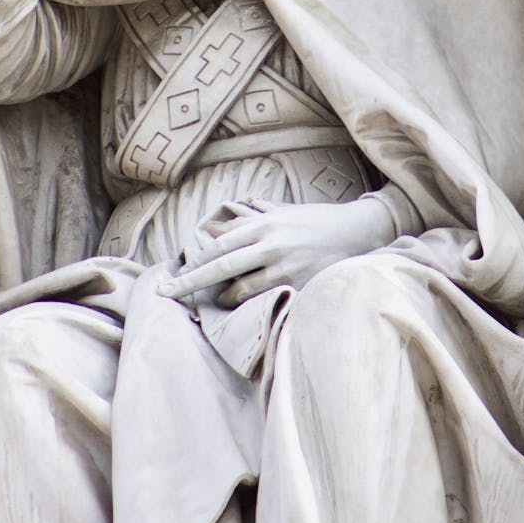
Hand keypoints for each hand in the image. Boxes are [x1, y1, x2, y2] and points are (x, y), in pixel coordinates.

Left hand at [158, 197, 394, 306]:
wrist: (360, 231)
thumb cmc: (321, 221)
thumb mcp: (287, 212)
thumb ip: (260, 215)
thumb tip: (235, 212)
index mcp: (264, 223)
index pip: (220, 244)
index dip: (196, 260)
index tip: (176, 271)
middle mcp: (270, 242)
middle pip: (219, 264)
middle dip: (188, 280)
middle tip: (163, 292)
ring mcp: (284, 264)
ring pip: (239, 286)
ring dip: (221, 297)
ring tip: (210, 304)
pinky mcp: (298, 283)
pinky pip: (264, 299)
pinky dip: (248, 305)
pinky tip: (241, 309)